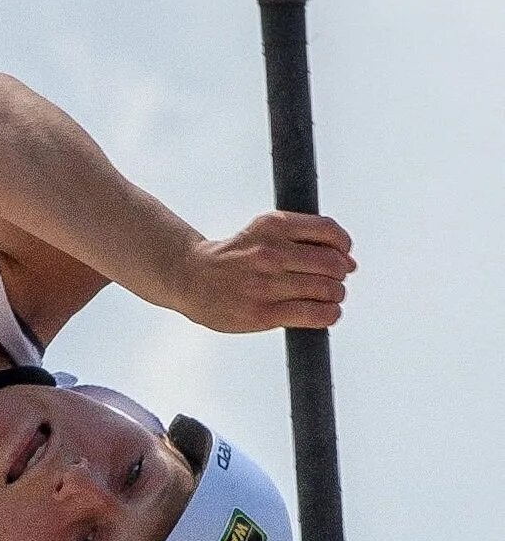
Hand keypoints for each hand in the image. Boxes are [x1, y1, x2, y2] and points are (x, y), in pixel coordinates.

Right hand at [174, 211, 353, 333]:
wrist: (191, 278)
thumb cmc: (234, 257)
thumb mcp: (263, 231)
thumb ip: (303, 238)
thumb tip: (349, 261)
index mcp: (273, 225)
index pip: (329, 231)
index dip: (344, 246)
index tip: (342, 256)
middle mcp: (270, 252)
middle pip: (333, 264)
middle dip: (340, 274)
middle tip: (331, 280)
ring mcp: (266, 284)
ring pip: (328, 290)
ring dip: (335, 295)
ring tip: (326, 298)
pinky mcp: (264, 313)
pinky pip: (314, 315)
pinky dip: (329, 315)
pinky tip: (325, 313)